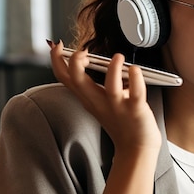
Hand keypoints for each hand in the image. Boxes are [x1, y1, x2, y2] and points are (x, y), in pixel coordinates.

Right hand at [49, 41, 161, 155]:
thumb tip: (102, 60)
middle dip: (74, 61)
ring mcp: (117, 106)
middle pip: (77, 80)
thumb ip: (97, 84)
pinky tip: (135, 69)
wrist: (136, 149)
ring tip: (117, 56)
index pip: (65, 77)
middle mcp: (98, 102)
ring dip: (113, 68)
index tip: (58, 45)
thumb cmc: (121, 123)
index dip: (57, 59)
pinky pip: (136, 94)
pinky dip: (136, 80)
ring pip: (110, 87)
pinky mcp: (136, 111)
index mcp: (88, 98)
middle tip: (83, 50)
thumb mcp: (100, 102)